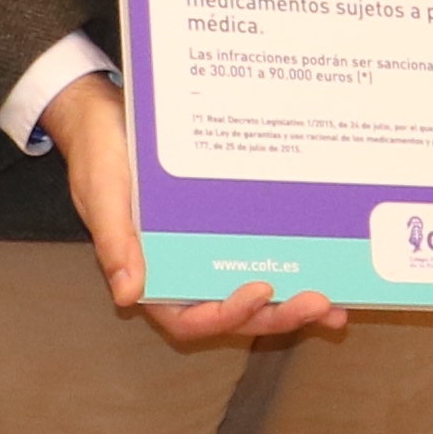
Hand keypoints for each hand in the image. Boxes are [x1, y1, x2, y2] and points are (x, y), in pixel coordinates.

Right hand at [42, 70, 347, 343]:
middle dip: (275, 316)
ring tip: (333, 307)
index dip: (225, 315)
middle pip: (232, 314)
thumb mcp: (104, 195)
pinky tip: (325, 269)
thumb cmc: (99, 156)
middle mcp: (181, 273)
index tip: (258, 291)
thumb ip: (116, 244)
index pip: (187, 318)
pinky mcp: (224, 230)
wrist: (107, 114)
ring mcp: (205, 255)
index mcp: (148, 276)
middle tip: (317, 304)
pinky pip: (259, 254)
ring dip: (291, 305)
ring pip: (253, 294)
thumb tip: (128, 296)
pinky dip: (290, 267)